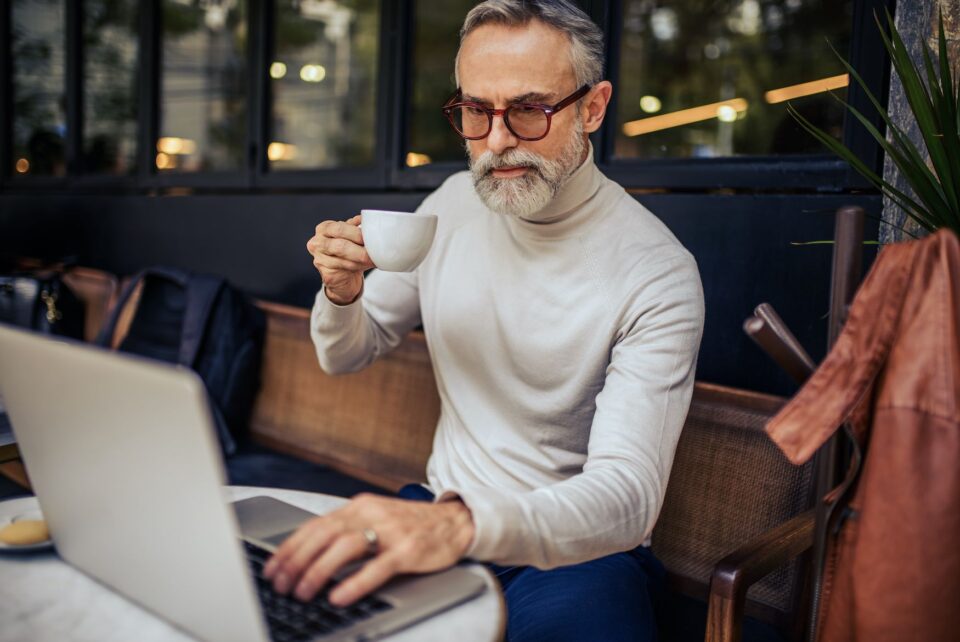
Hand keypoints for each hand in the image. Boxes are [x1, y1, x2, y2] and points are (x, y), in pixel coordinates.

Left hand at [262, 494, 474, 605]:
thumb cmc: (412, 526)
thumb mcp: (376, 520)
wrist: (456, 521)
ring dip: (318, 571)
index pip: (315, 525)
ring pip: (346, 547)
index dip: (289, 548)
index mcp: (359, 506)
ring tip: (303, 592)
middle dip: (296, 561)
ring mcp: (391, 531)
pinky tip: (338, 596)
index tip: (271, 568)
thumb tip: (309, 555)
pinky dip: (354, 583)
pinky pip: (377, 567)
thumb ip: (347, 531)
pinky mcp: (409, 549)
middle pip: (324, 534)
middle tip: (280, 585)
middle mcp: (371, 514)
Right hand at [306, 215, 374, 304]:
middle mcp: (318, 243)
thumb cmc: (347, 250)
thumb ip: (355, 227)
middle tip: (375, 251)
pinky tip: (367, 265)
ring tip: (375, 259)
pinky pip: (346, 270)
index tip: (371, 236)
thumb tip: (364, 220)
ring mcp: (320, 260)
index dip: (356, 233)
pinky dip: (359, 267)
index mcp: (324, 228)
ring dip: (362, 260)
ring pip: (344, 260)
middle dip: (360, 249)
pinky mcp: (326, 274)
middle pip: (340, 246)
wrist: (342, 273)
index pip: (339, 228)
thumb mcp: (350, 235)